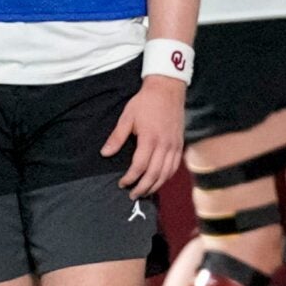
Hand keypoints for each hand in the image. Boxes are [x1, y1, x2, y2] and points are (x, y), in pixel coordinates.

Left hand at [103, 78, 185, 197]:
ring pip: (166, 173)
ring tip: (145, 192)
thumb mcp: (127, 117)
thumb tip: (105, 153)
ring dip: (155, 185)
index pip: (139, 166)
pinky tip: (159, 180)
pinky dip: (167, 176)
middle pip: (154, 174)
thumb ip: (117, 137)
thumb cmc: (145, 102)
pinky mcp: (180, 144)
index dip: (130, 178)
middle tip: (132, 195)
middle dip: (142, 187)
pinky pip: (175, 166)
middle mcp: (164, 144)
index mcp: (149, 138)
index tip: (121, 183)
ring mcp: (174, 145)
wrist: (168, 89)